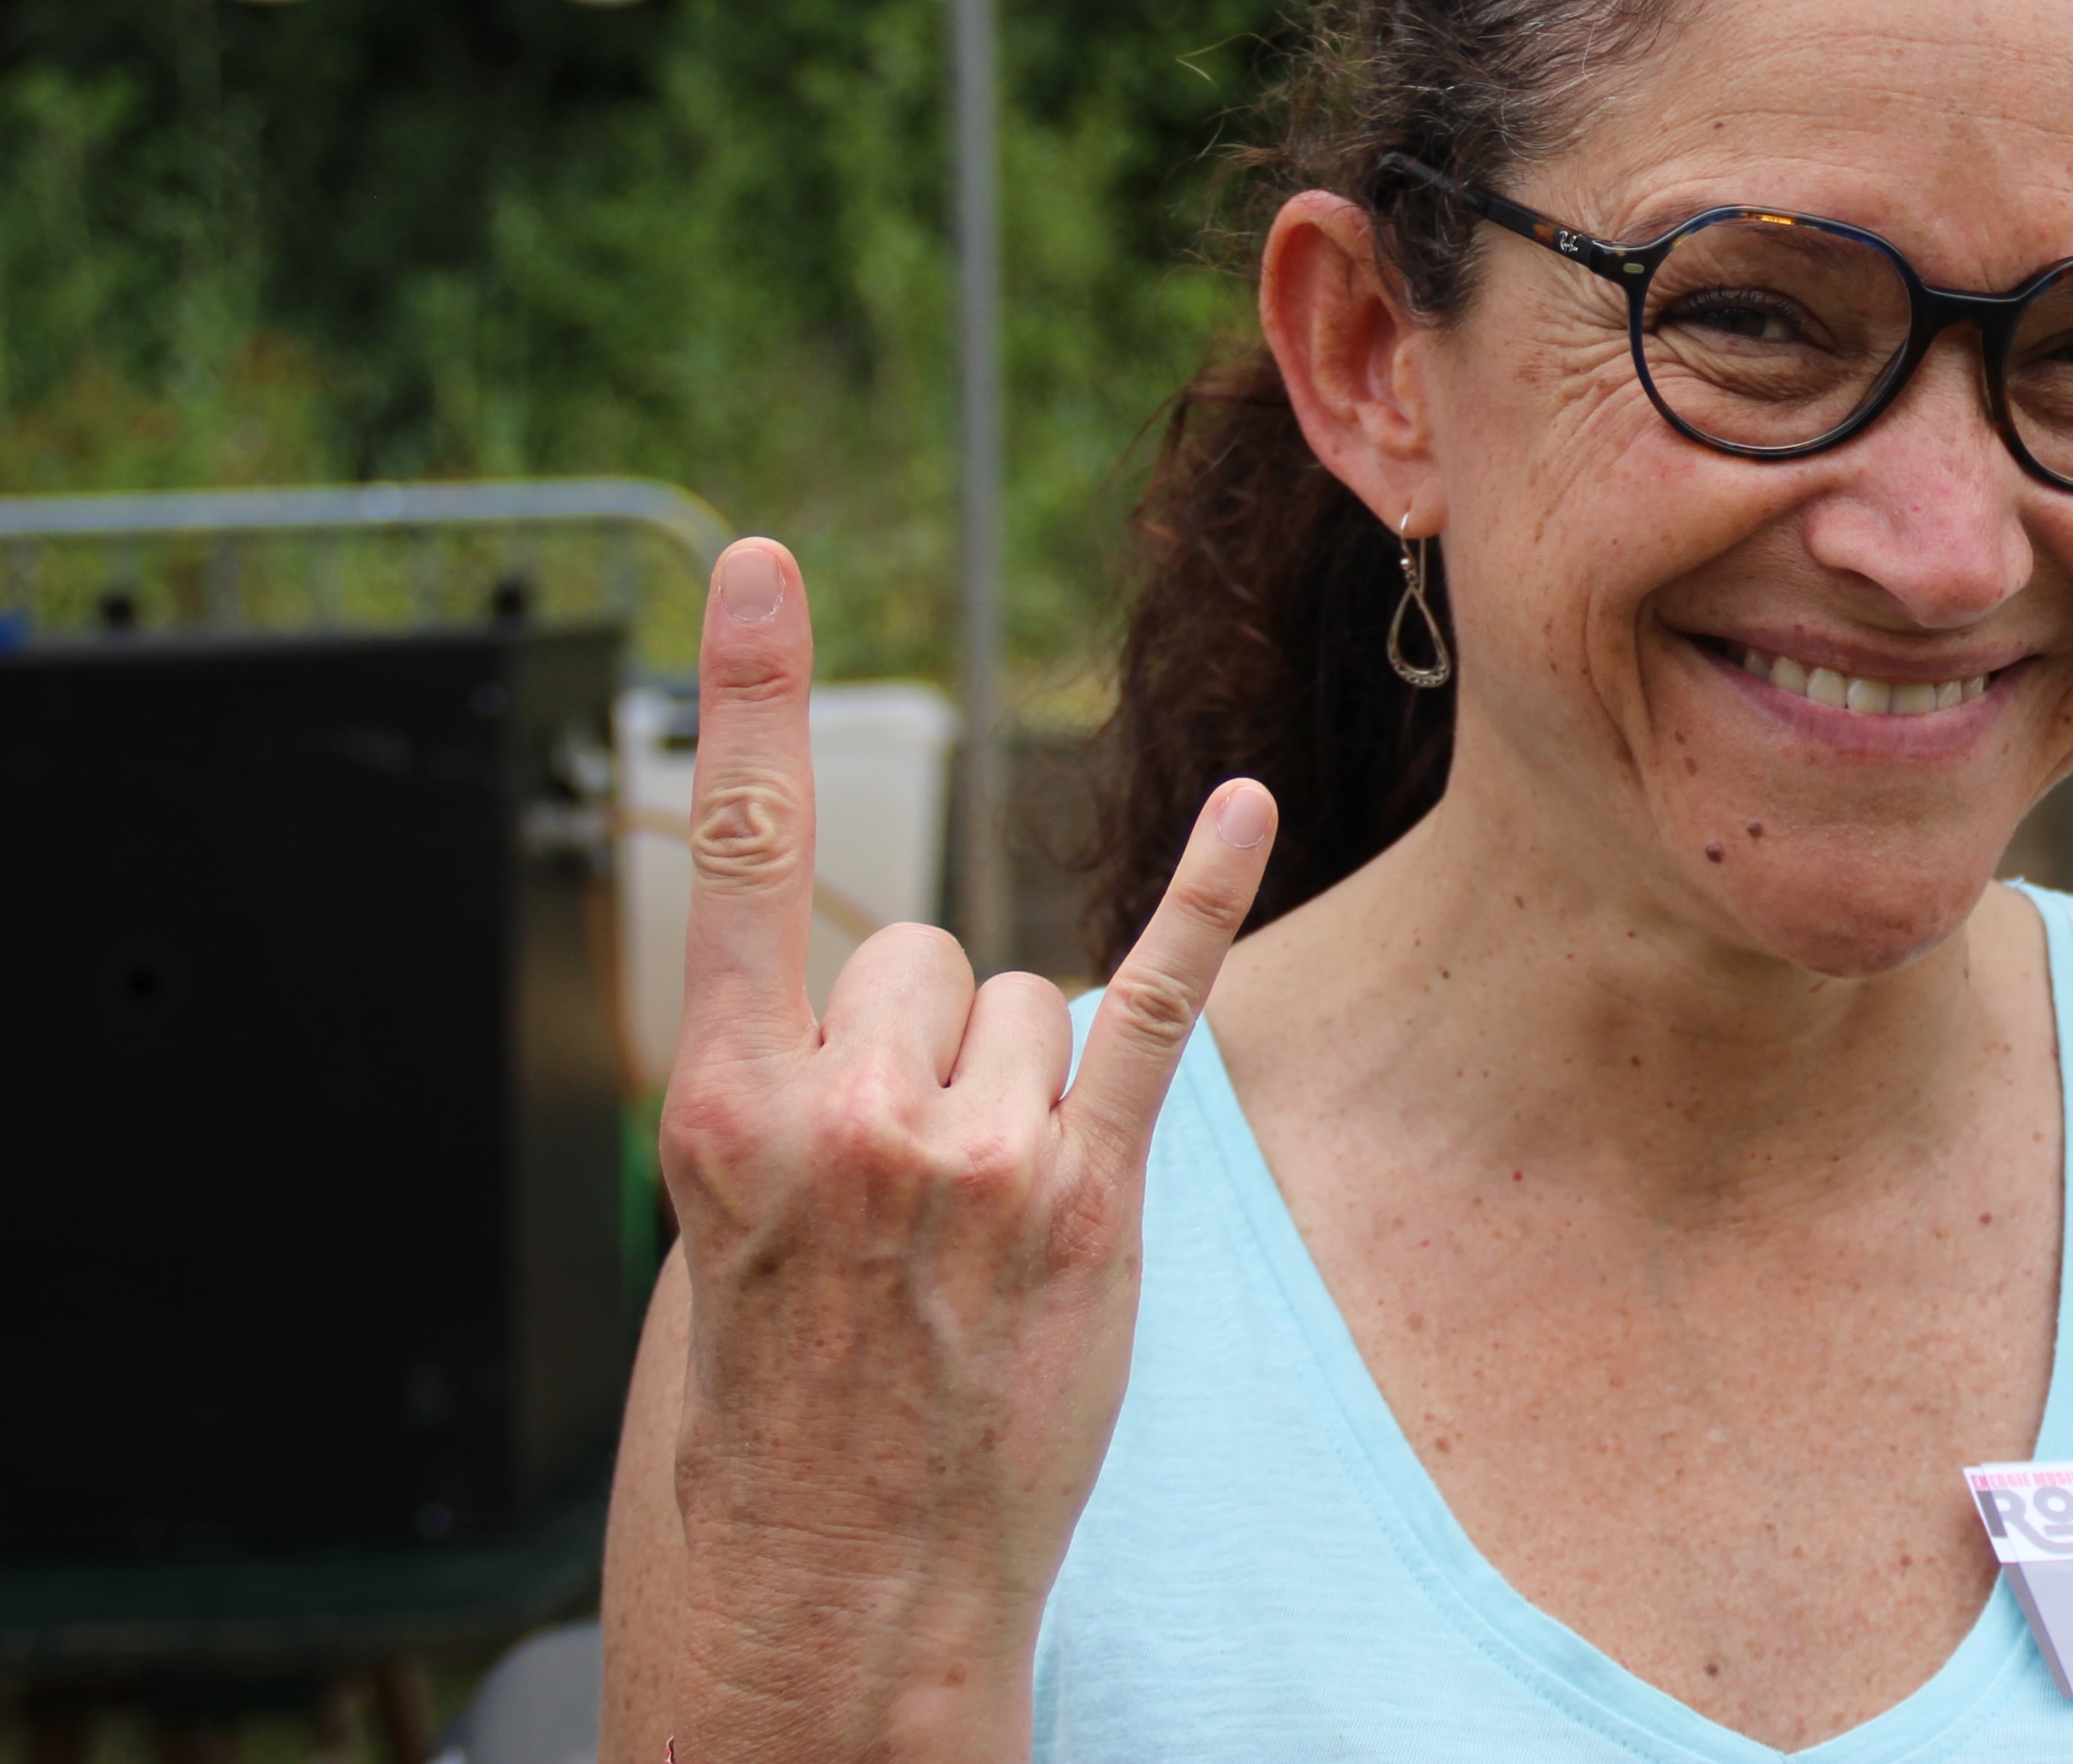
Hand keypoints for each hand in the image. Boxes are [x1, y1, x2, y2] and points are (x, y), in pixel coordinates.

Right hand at [654, 540, 1272, 1761]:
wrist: (831, 1625)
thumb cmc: (751, 1454)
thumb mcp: (704, 1268)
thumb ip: (777, 1119)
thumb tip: (856, 1039)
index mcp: (723, 1121)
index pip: (739, 861)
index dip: (746, 699)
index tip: (761, 566)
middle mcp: (854, 1117)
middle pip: (914, 949)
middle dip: (911, 1040)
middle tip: (888, 1197)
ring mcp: (981, 1160)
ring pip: (1018, 1002)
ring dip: (1006, 1085)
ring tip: (964, 1235)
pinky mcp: (1091, 1205)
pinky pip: (1157, 1009)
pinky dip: (1202, 906)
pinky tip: (1248, 810)